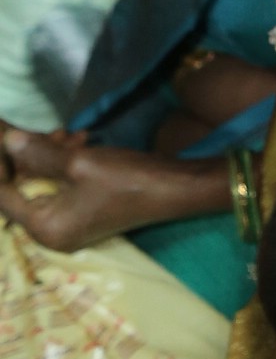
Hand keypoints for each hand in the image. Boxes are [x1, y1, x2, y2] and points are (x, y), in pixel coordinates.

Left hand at [0, 129, 229, 250]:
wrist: (174, 189)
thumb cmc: (127, 179)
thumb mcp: (79, 162)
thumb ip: (38, 152)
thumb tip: (7, 140)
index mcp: (44, 228)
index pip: (2, 194)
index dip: (0, 162)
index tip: (3, 132)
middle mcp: (49, 231)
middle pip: (18, 189)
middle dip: (22, 155)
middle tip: (27, 127)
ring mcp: (66, 222)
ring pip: (38, 182)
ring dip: (44, 154)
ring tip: (63, 132)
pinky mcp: (80, 210)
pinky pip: (56, 184)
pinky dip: (60, 162)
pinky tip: (75, 140)